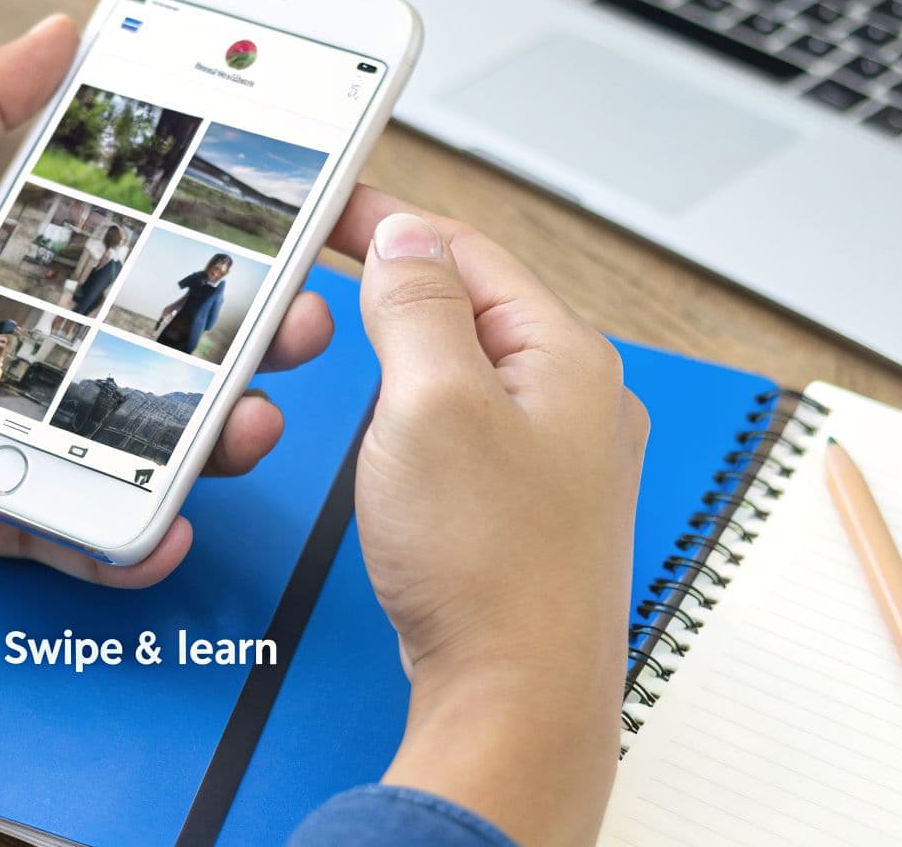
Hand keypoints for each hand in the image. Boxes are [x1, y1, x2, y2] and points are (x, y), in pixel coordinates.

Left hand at [0, 16, 334, 587]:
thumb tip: (62, 29)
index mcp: (30, 277)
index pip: (147, 268)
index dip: (222, 262)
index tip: (289, 246)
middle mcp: (38, 358)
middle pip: (166, 361)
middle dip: (246, 352)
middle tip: (293, 335)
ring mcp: (20, 439)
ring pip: (137, 450)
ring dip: (205, 445)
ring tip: (243, 428)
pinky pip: (69, 533)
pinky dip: (120, 541)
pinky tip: (162, 530)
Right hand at [327, 189, 648, 846]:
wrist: (515, 696)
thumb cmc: (490, 565)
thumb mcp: (433, 402)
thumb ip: (419, 305)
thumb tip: (405, 238)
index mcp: (566, 358)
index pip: (468, 250)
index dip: (391, 221)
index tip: (332, 206)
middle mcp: (576, 401)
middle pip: (474, 302)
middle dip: (397, 276)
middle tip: (325, 263)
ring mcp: (556, 456)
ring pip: (470, 365)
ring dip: (407, 341)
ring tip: (351, 329)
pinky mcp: (526, 504)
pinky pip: (469, 421)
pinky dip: (420, 402)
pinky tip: (391, 423)